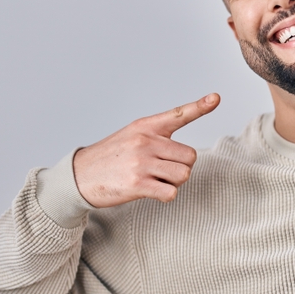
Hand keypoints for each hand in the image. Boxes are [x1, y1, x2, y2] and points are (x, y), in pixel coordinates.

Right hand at [72, 93, 219, 206]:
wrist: (78, 176)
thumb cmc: (110, 158)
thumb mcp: (131, 137)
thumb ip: (158, 139)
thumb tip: (186, 157)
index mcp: (145, 126)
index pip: (178, 114)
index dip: (200, 106)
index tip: (216, 98)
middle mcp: (145, 141)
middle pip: (190, 156)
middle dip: (182, 167)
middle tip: (163, 171)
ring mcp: (141, 162)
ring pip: (183, 175)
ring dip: (174, 182)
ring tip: (155, 180)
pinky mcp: (137, 183)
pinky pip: (171, 192)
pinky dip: (166, 195)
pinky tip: (152, 192)